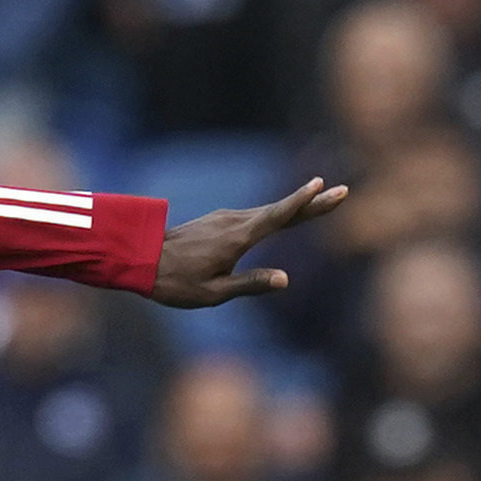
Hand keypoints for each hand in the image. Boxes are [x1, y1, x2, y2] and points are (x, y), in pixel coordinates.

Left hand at [150, 179, 347, 308]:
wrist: (137, 260)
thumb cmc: (174, 283)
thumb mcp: (212, 293)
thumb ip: (250, 284)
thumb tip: (285, 279)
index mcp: (237, 238)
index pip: (277, 216)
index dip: (302, 202)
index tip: (323, 186)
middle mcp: (233, 222)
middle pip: (280, 211)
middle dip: (312, 202)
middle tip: (343, 191)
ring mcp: (224, 219)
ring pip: (267, 213)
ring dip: (295, 207)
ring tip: (322, 199)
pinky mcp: (217, 221)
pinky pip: (253, 218)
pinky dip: (274, 214)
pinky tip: (284, 215)